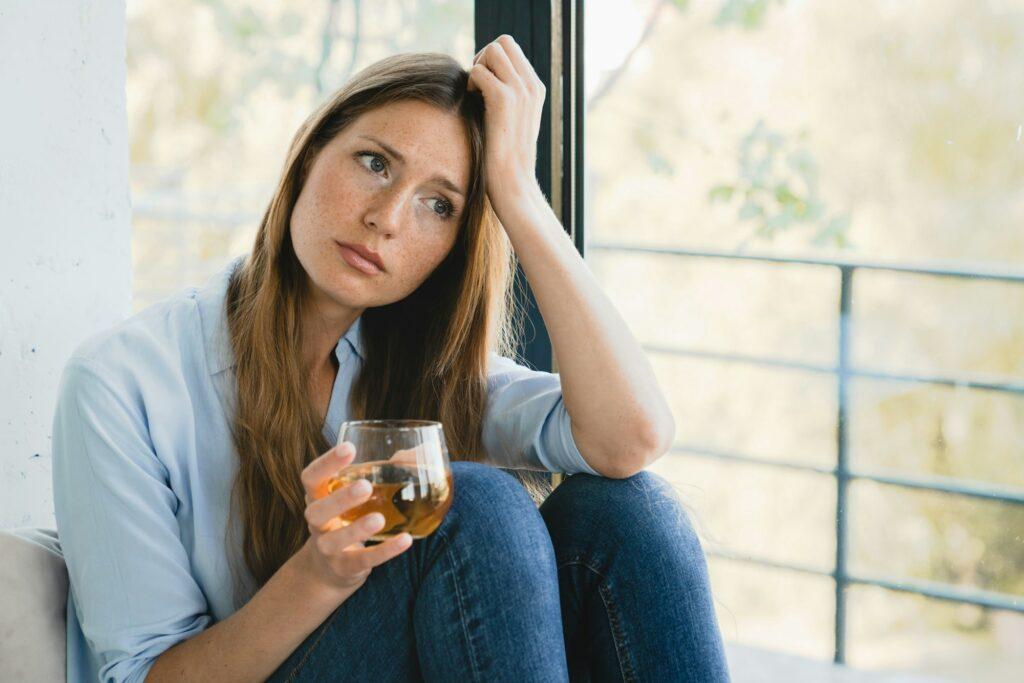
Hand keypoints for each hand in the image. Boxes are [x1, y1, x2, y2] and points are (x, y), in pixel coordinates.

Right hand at [297, 442, 412, 595]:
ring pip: (335, 540)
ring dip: (356, 529)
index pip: (311, 477)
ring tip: (379, 518)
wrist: (328, 570)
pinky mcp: (345, 568)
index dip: (326, 463)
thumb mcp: (351, 497)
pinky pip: (364, 560)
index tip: (349, 448)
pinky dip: (385, 551)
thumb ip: (377, 473)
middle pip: (317, 511)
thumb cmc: (345, 519)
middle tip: (365, 486)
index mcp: (317, 498)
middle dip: (340, 498)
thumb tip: (415, 453)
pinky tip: (406, 540)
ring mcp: (328, 548)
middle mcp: (317, 523)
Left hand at [467, 34, 546, 222]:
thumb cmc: (505, 158)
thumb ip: (504, 96)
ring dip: (477, 67)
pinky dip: (471, 82)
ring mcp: (520, 91)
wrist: (513, 183)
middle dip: (484, 57)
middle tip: (477, 86)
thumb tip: (481, 77)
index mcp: (536, 88)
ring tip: (475, 94)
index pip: (512, 48)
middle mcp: (532, 86)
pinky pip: (480, 70)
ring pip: (492, 51)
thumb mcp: (510, 120)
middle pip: (503, 42)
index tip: (484, 86)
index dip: (492, 60)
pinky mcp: (504, 100)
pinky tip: (472, 102)